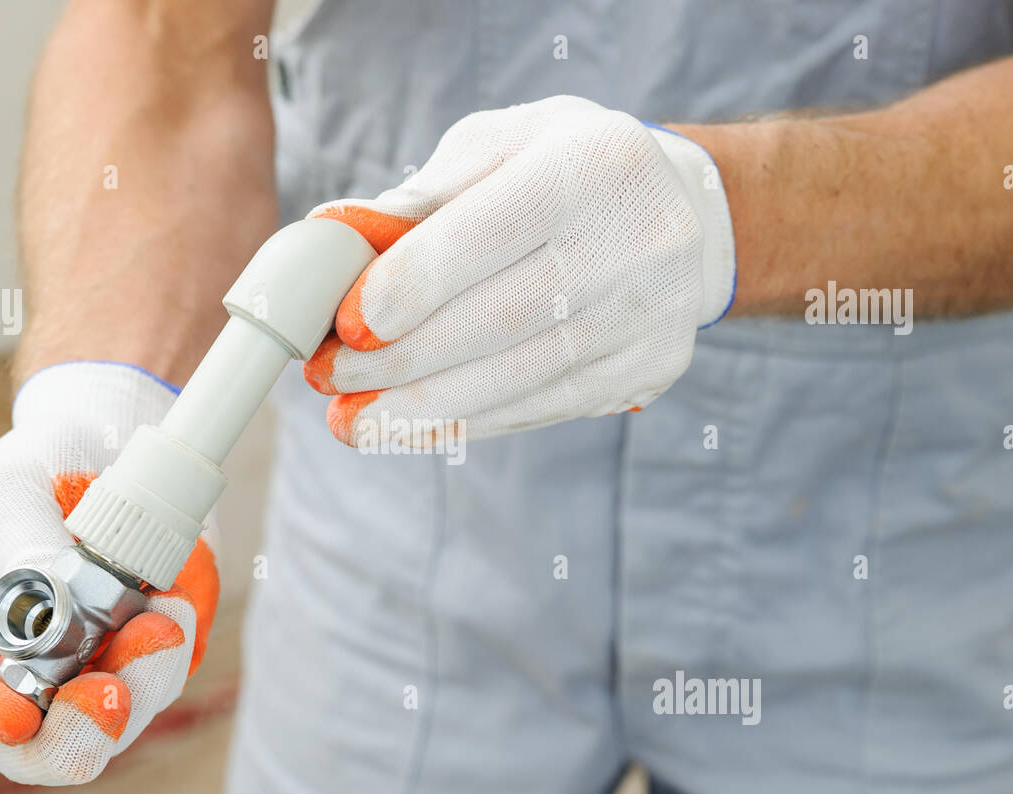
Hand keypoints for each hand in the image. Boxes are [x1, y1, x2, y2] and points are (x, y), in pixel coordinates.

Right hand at [0, 362, 218, 785]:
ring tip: (161, 619)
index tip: (13, 708)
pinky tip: (169, 603)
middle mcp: (3, 681)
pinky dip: (165, 657)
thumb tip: (50, 608)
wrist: (105, 452)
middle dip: (74, 737)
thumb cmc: (32, 473)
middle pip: (30, 752)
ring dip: (140, 683)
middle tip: (111, 697)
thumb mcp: (7, 495)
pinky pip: (153, 690)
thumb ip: (21, 552)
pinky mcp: (131, 670)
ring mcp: (72, 683)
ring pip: (106, 728)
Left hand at [303, 95, 735, 444]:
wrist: (681, 210)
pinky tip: (414, 427)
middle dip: (401, 361)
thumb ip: (424, 195)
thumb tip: (338, 239)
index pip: (488, 234)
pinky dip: (470, 421)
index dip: (411, 287)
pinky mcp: (651, 367)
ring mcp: (651, 314)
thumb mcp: (498, 148)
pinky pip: (543, 406)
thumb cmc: (562, 168)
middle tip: (331, 380)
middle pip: (499, 321)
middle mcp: (638, 241)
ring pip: (519, 378)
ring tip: (355, 420)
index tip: (347, 325)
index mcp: (592, 165)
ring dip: (424, 409)